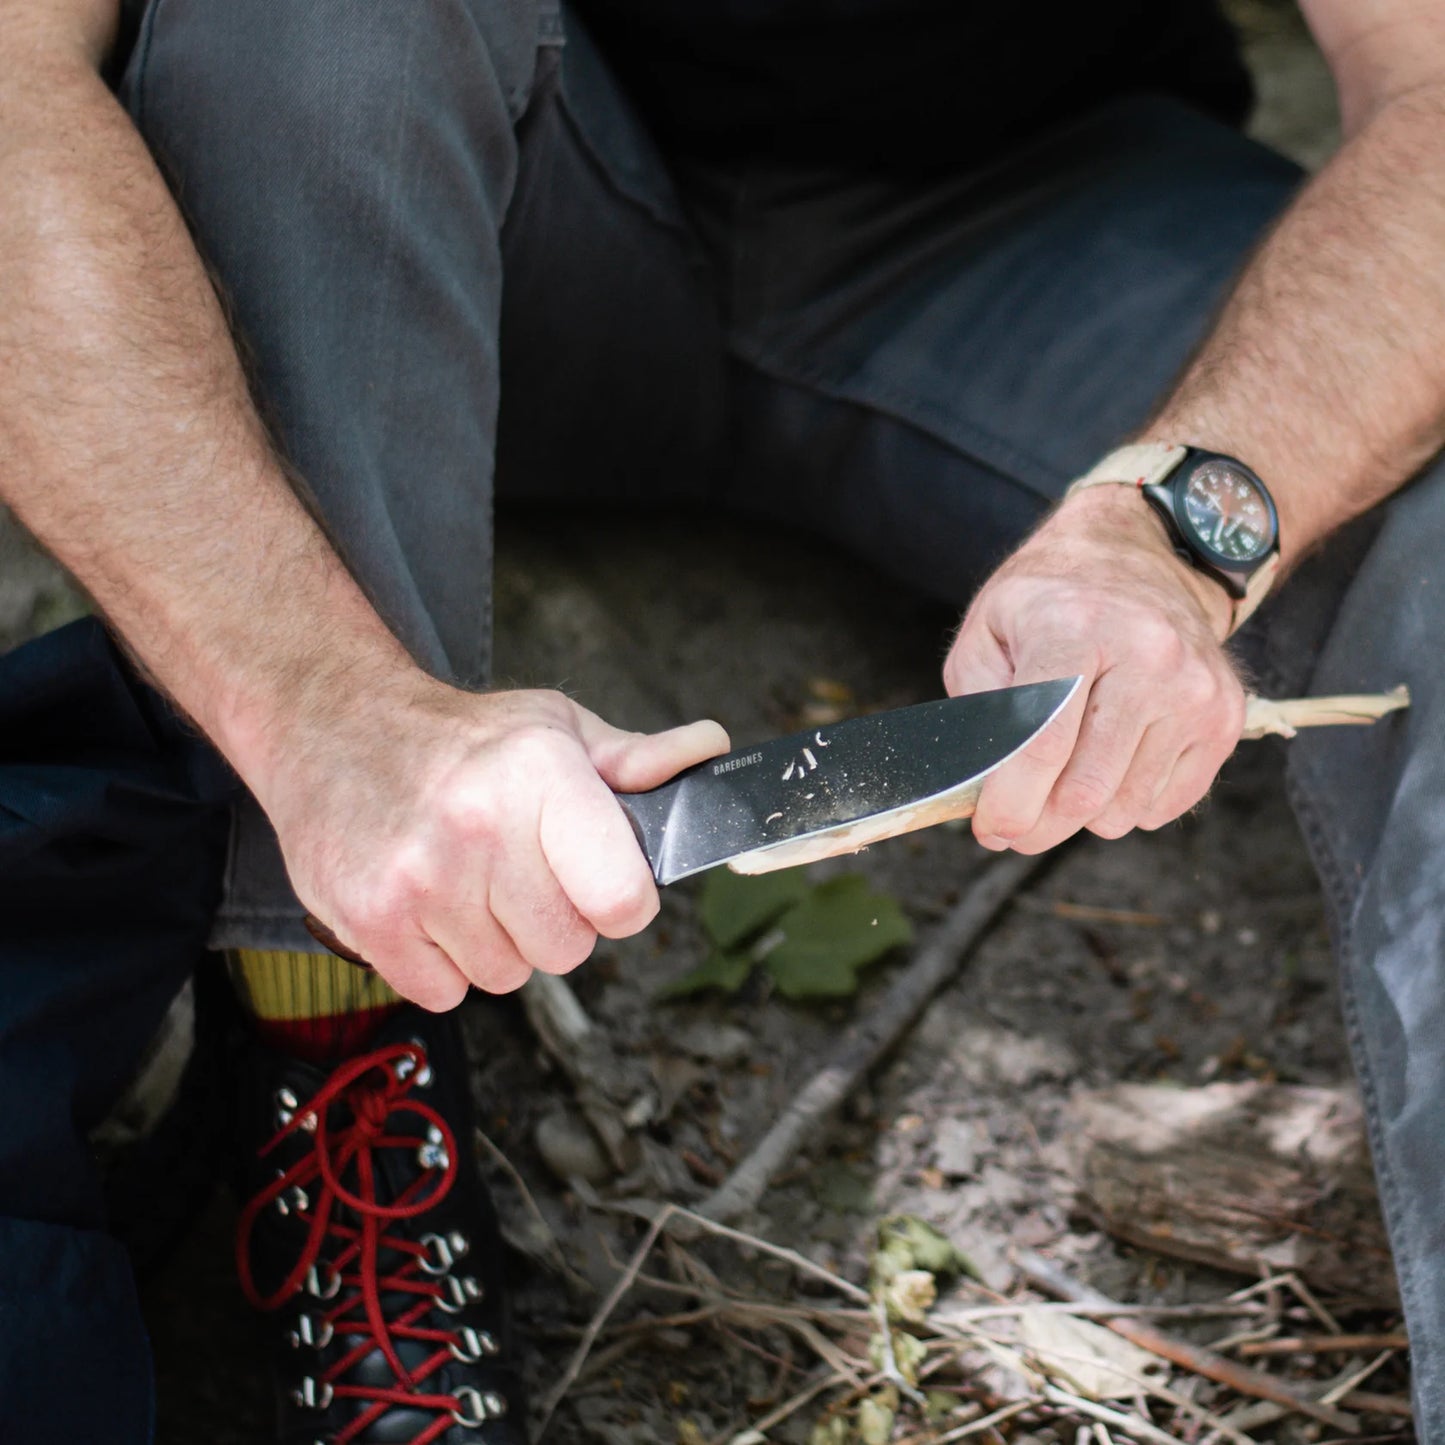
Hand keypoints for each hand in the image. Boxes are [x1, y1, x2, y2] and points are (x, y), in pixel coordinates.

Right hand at [250, 680, 728, 1009]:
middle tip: (518, 869)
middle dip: (554, 919)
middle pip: (567, 949)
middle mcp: (480, 825)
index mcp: (541, 773)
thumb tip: (711, 754)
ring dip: (496, 941)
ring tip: (468, 879)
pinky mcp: (372, 919)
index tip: (603, 882)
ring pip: (507, 975)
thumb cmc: (460, 738)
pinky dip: (444, 963)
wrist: (332, 726)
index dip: (622, 901)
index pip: (623, 899)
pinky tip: (430, 904)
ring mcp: (420, 878)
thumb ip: (636, 760)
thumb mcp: (554, 727)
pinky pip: (447, 993)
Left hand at [943, 485, 1244, 853]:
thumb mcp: (988, 631)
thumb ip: (979, 709)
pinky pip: (1166, 805)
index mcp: (1077, 628)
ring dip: (1082, 815)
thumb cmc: (1051, 600)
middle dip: (1038, 825)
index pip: (1045, 741)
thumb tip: (982, 788)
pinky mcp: (1224, 717)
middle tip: (1014, 825)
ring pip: (1126, 808)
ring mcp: (1195, 689)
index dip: (1011, 802)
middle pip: (1086, 789)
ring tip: (1061, 777)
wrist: (1141, 555)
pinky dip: (1127, 803)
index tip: (990, 830)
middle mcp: (1148, 656)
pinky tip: (1109, 763)